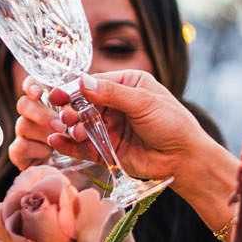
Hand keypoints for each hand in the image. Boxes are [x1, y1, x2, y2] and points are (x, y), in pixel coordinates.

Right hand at [14, 70, 212, 185]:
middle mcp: (116, 104)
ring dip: (70, 127)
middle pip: (83, 104)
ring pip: (81, 125)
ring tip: (67, 130)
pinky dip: (69, 144)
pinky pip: (83, 146)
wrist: (185, 159)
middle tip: (64, 116)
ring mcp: (111, 127)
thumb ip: (112, 93)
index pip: (94, 83)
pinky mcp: (107, 150)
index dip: (74, 89)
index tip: (57, 94)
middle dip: (70, 110)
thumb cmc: (172, 124)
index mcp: (127, 84)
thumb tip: (82, 82)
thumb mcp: (144, 102)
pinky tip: (57, 142)